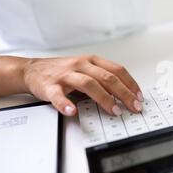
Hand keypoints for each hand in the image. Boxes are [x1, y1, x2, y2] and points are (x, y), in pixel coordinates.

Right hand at [22, 55, 142, 115]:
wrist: (33, 70)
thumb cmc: (64, 71)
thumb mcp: (87, 69)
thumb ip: (104, 79)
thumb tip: (126, 95)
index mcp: (92, 61)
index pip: (117, 70)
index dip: (131, 84)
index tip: (139, 97)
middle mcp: (81, 65)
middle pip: (107, 78)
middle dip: (124, 93)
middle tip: (134, 107)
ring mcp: (65, 75)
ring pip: (88, 84)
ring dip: (104, 98)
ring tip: (114, 110)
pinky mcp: (50, 86)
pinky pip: (58, 95)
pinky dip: (65, 104)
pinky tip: (72, 111)